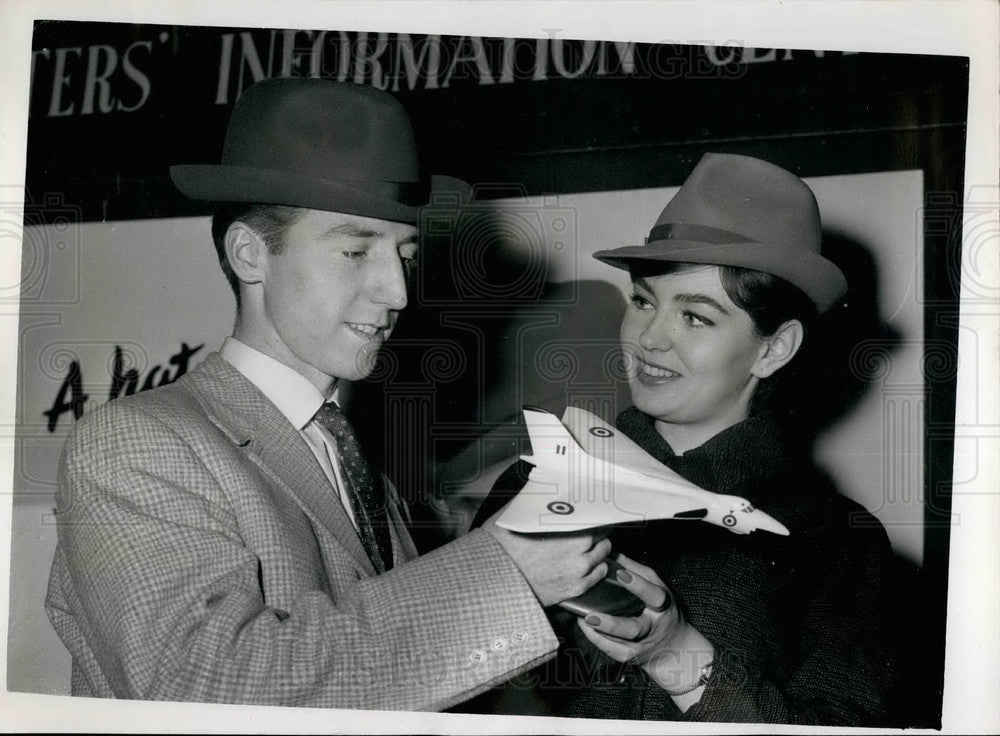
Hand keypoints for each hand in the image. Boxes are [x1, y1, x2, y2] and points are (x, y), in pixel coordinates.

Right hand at [483, 505, 610, 606]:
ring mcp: (579, 570)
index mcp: (568, 526)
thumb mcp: (516, 514)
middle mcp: (579, 548)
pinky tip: (586, 563)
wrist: (492, 580)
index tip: (590, 512)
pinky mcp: (575, 589)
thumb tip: (548, 487)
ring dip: (598, 548)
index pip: (596, 515)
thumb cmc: (502, 547)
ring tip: (586, 546)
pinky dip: (596, 567)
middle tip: (585, 529)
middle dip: (595, 530)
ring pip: (604, 553)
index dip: (593, 513)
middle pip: (603, 533)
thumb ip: (538, 500)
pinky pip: (599, 575)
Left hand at [577, 554, 714, 694]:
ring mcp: (640, 646)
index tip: (621, 573)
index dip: (638, 585)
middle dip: (612, 624)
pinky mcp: (628, 657)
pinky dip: (596, 639)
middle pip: (633, 629)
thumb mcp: (657, 587)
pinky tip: (584, 626)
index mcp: (661, 607)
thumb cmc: (661, 610)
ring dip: (598, 633)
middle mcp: (651, 629)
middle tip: (590, 616)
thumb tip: (614, 554)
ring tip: (581, 619)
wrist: (672, 647)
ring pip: (618, 644)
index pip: (653, 596)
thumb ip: (637, 571)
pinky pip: (610, 650)